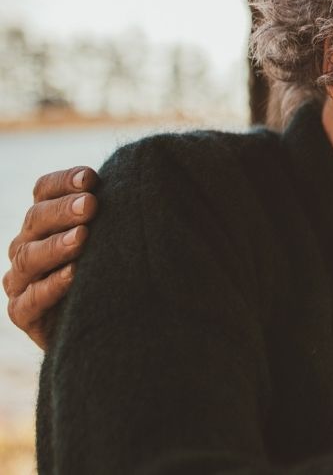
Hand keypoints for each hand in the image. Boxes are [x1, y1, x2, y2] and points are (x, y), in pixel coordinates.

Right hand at [4, 166, 97, 348]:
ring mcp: (20, 279)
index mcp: (44, 221)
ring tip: (83, 237)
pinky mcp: (22, 312)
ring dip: (57, 245)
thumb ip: (114, 210)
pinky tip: (73, 275)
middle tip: (91, 205)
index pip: (43, 191)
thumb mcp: (114, 237)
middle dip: (63, 210)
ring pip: (30, 256)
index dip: (63, 181)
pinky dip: (51, 286)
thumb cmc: (113, 271)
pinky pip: (31, 298)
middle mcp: (26, 245)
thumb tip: (139, 178)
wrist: (104, 326)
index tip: (91, 178)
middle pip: (36, 219)